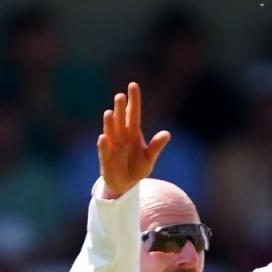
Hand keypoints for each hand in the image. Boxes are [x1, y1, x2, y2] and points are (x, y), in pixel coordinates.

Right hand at [97, 82, 170, 198]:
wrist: (126, 185)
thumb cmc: (137, 168)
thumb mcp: (149, 158)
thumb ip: (156, 146)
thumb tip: (167, 134)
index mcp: (133, 133)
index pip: (134, 114)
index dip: (134, 100)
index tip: (133, 85)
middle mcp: (121, 136)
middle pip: (121, 120)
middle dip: (120, 109)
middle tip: (120, 96)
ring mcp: (113, 146)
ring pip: (111, 132)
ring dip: (110, 123)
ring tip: (109, 113)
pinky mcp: (106, 159)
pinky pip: (104, 151)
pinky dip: (104, 145)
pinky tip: (103, 137)